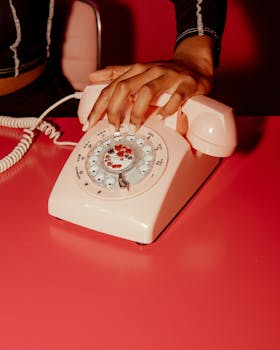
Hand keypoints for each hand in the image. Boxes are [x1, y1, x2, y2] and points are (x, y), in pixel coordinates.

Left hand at [86, 35, 214, 129]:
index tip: (90, 123)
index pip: (112, 87)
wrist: (195, 63)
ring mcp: (169, 77)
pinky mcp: (187, 84)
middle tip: (113, 127)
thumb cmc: (165, 72)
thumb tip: (92, 76)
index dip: (99, 106)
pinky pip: (176, 97)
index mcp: (137, 70)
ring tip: (133, 127)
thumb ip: (116, 74)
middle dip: (115, 109)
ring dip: (137, 111)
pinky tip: (161, 118)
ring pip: (148, 91)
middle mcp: (150, 71)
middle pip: (125, 87)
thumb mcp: (139, 70)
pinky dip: (167, 109)